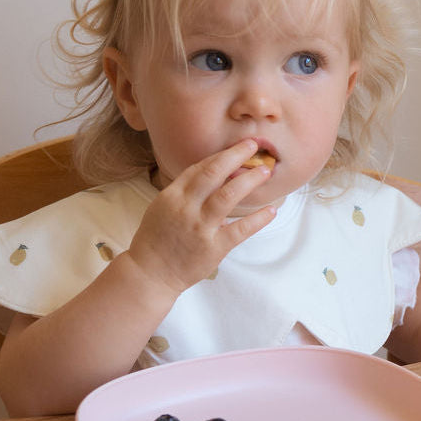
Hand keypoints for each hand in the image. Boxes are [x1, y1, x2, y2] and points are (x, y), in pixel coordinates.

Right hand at [124, 140, 276, 294]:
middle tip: (254, 146)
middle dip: (235, 156)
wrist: (150, 274)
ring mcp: (199, 228)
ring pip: (227, 196)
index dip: (221, 155)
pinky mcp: (213, 248)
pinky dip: (258, 219)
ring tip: (264, 172)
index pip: (199, 168)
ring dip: (248, 181)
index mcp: (172, 196)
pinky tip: (271, 211)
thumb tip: (212, 173)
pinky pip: (239, 230)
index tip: (238, 147)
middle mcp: (185, 208)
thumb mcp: (162, 207)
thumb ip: (185, 191)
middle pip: (213, 174)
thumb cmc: (156, 239)